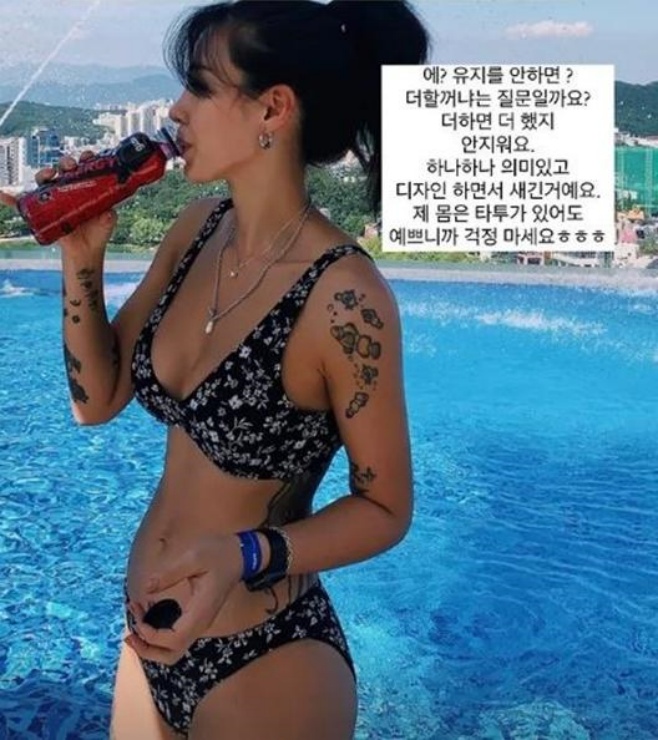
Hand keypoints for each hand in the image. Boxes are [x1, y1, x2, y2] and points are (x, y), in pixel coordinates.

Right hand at [0, 151, 116, 251]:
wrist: (86, 250)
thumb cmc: (98, 232)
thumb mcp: (107, 222)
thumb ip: (109, 217)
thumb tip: (107, 213)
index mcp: (86, 186)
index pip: (85, 167)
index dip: (86, 159)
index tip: (87, 157)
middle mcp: (69, 188)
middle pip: (64, 169)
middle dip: (66, 163)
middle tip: (69, 166)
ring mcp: (54, 198)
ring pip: (45, 180)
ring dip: (44, 173)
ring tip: (48, 176)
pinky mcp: (43, 210)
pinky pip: (23, 202)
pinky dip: (12, 197)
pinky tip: (4, 195)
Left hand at [126, 534, 242, 664]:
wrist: (241, 554)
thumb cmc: (219, 553)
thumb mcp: (194, 556)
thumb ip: (169, 573)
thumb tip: (145, 588)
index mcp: (200, 611)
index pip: (174, 640)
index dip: (151, 635)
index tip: (138, 616)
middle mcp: (200, 623)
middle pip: (172, 654)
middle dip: (147, 650)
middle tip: (129, 632)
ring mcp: (200, 622)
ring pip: (173, 649)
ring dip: (151, 642)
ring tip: (135, 620)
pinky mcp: (197, 617)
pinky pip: (175, 636)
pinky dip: (158, 632)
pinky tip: (147, 612)